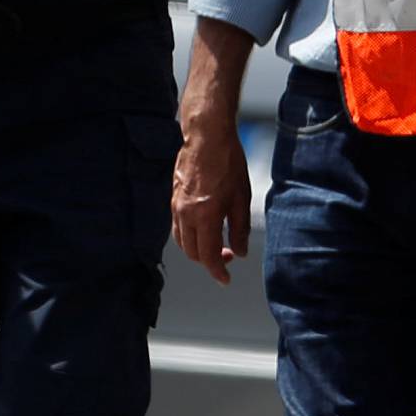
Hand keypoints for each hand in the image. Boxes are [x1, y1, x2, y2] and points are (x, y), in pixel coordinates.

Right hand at [173, 111, 251, 285]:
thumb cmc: (228, 163)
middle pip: (192, 252)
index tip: (226, 279)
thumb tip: (239, 251)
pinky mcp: (173, 197)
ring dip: (197, 249)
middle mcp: (186, 214)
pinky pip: (178, 226)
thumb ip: (239, 228)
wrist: (207, 136)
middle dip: (209, 261)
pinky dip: (189, 235)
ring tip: (216, 243)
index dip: (218, 272)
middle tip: (228, 256)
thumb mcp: (242, 198)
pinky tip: (204, 226)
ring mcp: (176, 205)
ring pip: (182, 241)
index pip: (208, 256)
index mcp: (205, 216)